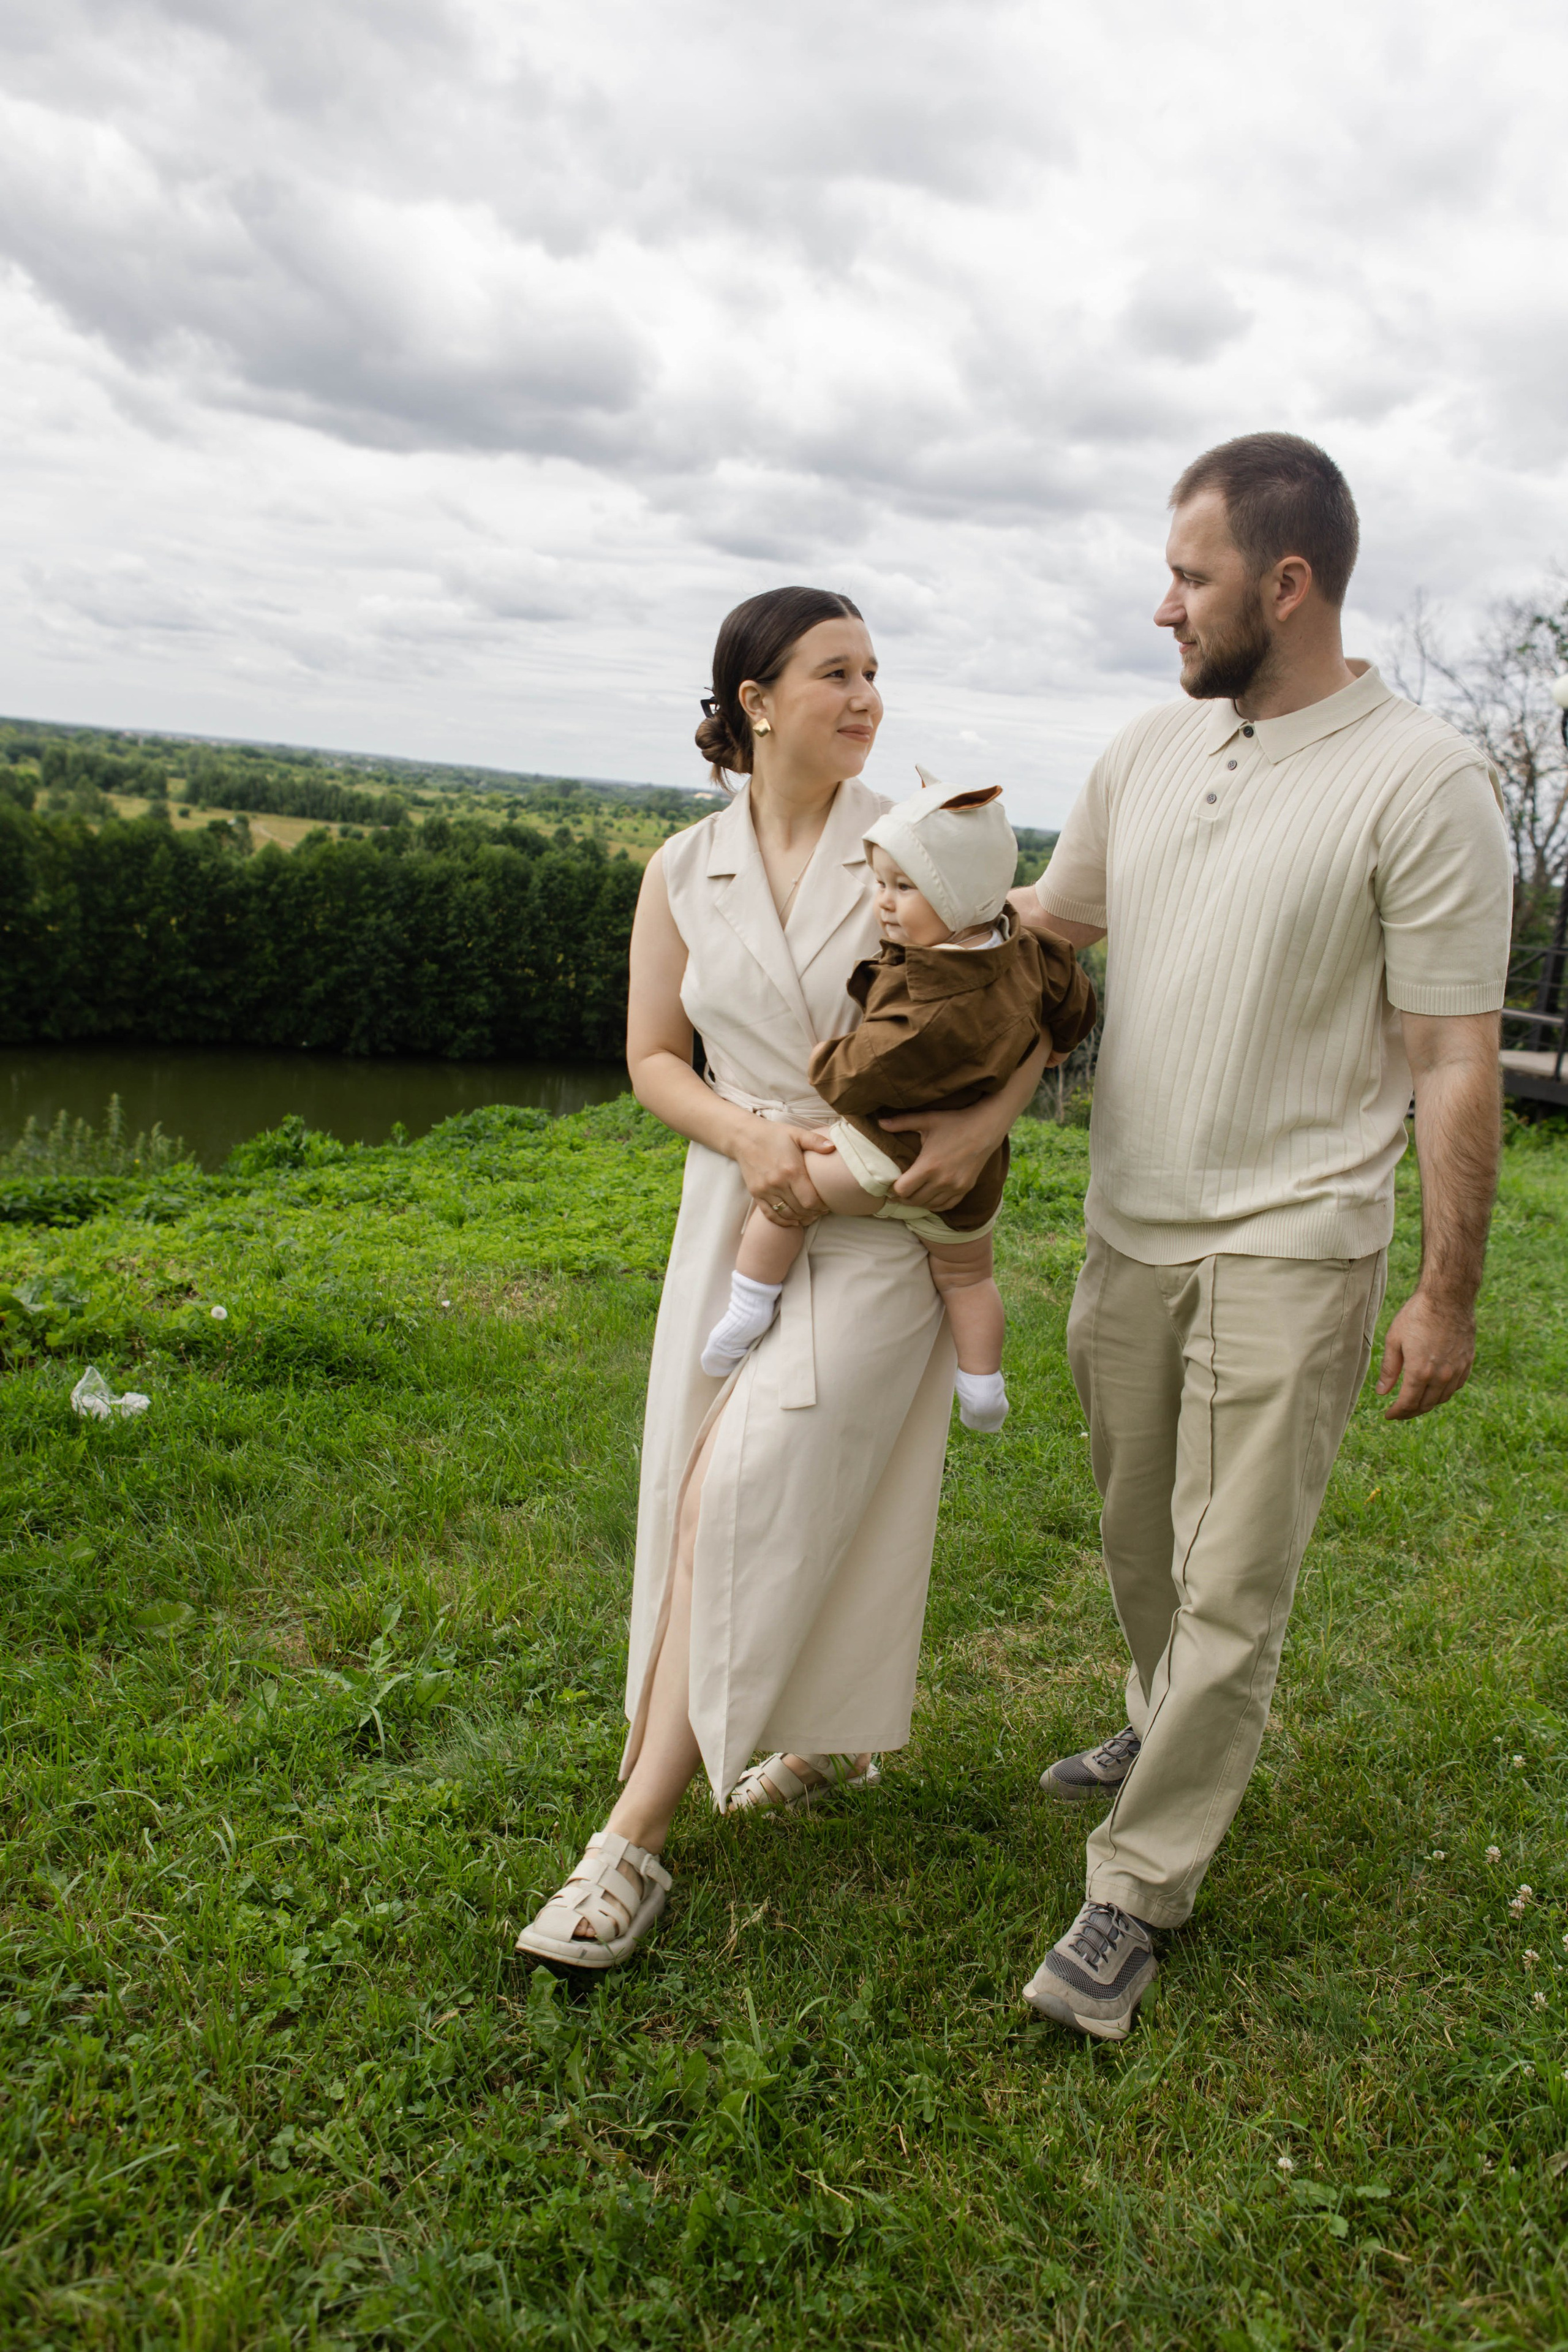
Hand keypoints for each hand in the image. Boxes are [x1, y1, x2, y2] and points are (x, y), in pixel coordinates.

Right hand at [732, 1121, 834, 1226]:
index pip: (810, 1200)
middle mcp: (778, 1183)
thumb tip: (833, 1147)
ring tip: (810, 1216)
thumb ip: (816, 1141)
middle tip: (821, 1210)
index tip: (827, 1204)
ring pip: (787, 1215)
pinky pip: (770, 1214)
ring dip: (801, 1218)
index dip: (822, 1207)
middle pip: (800, 1210)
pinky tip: (793, 1221)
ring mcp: (765, 1190)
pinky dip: (783, 1221)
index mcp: (791, 1170)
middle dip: (814, 1213)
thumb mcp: (797, 1134)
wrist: (744, 1137)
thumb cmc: (774, 1135)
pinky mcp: (756, 1193)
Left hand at [880, 1101, 1004, 1210]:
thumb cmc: (954, 1122)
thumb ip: (901, 1122)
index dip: (893, 1188)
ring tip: (911, 1194)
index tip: (891, 1183)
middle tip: (897, 1190)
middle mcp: (941, 1181)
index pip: (902, 1190)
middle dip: (903, 1197)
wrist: (986, 1128)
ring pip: (928, 1205)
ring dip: (917, 1202)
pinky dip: (934, 1204)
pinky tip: (928, 1198)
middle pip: (913, 1201)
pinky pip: (945, 1206)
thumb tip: (880, 1122)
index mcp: (928, 1166)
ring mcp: (955, 1187)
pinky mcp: (965, 1189)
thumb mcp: (927, 1119)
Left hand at [1376, 1288, 1475, 1419]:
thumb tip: (1382, 1393)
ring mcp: (1457, 1370)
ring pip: (1441, 1399)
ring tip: (1415, 1403)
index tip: (1388, 1415)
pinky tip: (1434, 1390)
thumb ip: (1389, 1370)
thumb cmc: (1417, 1315)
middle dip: (1410, 1412)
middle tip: (1399, 1412)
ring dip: (1427, 1405)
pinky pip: (1455, 1387)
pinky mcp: (1467, 1362)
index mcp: (1420, 1372)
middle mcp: (1441, 1376)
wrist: (1448, 1298)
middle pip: (1425, 1405)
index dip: (1397, 1413)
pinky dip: (1443, 1393)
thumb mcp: (1394, 1340)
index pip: (1407, 1403)